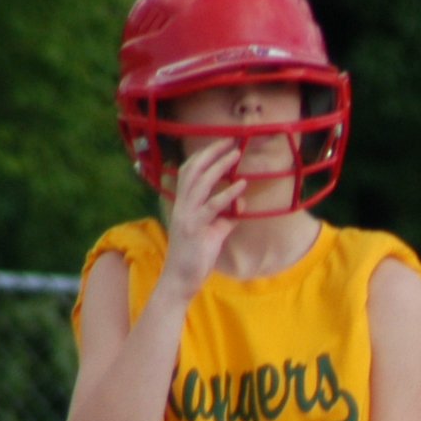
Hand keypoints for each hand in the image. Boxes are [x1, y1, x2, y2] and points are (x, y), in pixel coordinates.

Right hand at [160, 139, 246, 293]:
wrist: (179, 279)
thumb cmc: (195, 257)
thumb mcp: (213, 234)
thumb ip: (225, 219)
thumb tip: (240, 208)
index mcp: (183, 204)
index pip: (190, 171)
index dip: (204, 156)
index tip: (222, 145)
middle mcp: (182, 205)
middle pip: (194, 170)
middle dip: (211, 153)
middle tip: (230, 141)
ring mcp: (187, 216)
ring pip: (201, 183)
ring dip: (220, 167)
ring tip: (237, 155)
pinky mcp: (196, 229)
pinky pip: (212, 207)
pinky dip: (227, 194)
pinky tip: (241, 185)